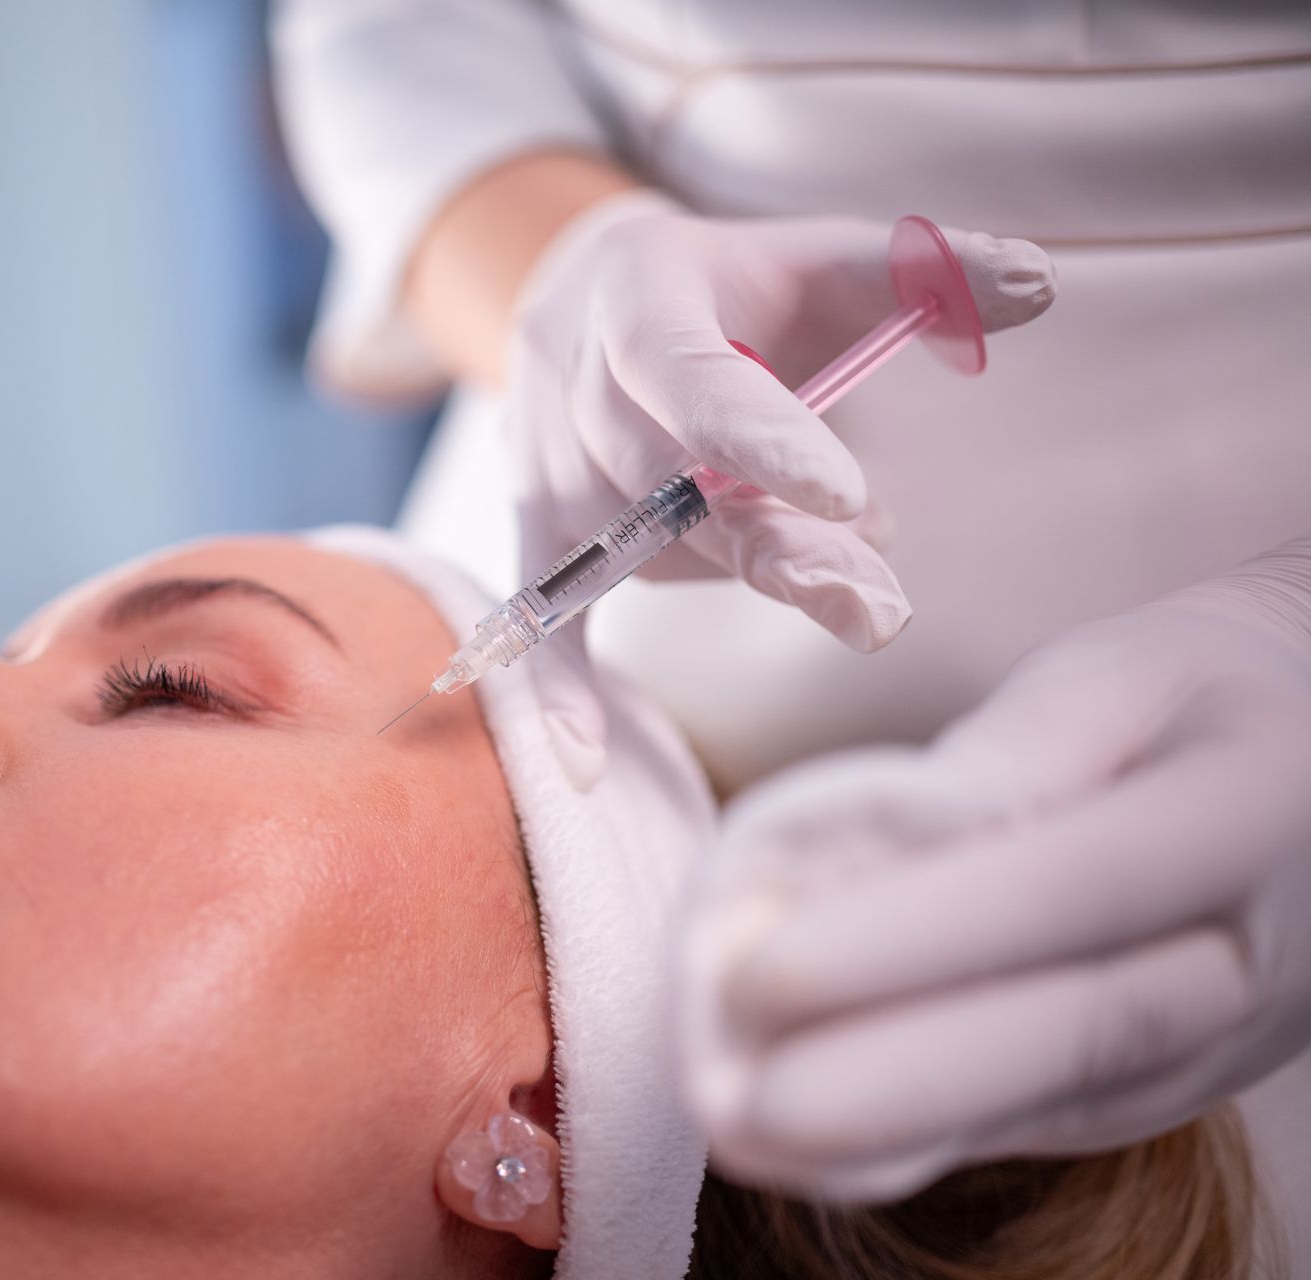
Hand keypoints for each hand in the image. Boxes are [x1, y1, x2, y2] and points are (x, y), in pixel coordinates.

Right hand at [502, 193, 1053, 767]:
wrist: (582, 290)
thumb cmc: (731, 281)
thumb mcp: (819, 252)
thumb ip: (923, 269)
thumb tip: (1038, 280)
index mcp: (637, 292)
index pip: (688, 375)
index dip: (757, 437)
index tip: (844, 497)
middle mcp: (574, 382)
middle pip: (667, 483)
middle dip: (777, 548)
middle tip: (878, 607)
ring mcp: (548, 463)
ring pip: (647, 548)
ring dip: (752, 577)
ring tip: (864, 603)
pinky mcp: (541, 527)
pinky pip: (548, 607)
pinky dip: (563, 683)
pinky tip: (584, 762)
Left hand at [677, 541, 1310, 1200]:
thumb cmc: (1191, 694)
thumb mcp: (1124, 670)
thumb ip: (1025, 739)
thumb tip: (910, 815)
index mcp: (1243, 814)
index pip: (1069, 887)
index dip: (918, 937)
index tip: (769, 969)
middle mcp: (1247, 954)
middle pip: (1067, 1030)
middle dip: (890, 1076)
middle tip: (735, 1099)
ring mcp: (1217, 1041)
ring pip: (1052, 1102)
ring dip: (887, 1132)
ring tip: (742, 1132)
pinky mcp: (1164, 1088)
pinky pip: (1042, 1125)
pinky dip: (919, 1145)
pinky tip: (809, 1153)